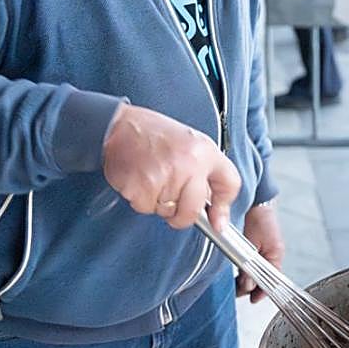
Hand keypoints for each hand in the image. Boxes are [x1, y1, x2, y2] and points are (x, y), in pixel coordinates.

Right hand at [102, 104, 241, 232]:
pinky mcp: (143, 187)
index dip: (223, 206)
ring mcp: (166, 176)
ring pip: (167, 211)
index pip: (230, 184)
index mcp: (205, 151)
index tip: (217, 221)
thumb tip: (212, 210)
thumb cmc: (153, 134)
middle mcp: (189, 164)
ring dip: (159, 203)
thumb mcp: (190, 143)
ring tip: (153, 177)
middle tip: (173, 203)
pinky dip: (141, 200)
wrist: (119, 126)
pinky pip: (146, 208)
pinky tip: (140, 179)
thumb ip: (203, 172)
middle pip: (193, 210)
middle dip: (183, 216)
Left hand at [239, 202, 284, 302]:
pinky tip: (238, 272)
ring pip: (256, 274)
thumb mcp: (255, 245)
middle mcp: (272, 257)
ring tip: (237, 281)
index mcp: (276, 256)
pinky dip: (245, 271)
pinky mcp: (257, 250)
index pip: (273, 281)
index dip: (263, 292)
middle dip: (251, 287)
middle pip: (262, 280)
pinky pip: (252, 266)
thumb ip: (250, 266)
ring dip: (247, 279)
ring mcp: (264, 254)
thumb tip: (248, 284)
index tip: (253, 299)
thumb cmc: (261, 219)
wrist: (257, 204)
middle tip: (239, 289)